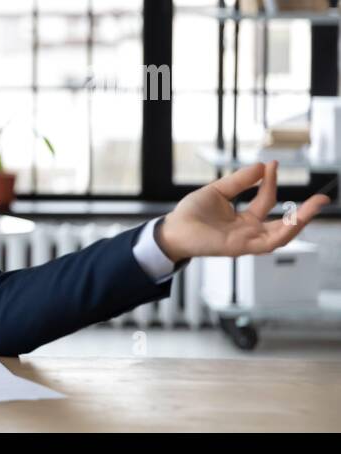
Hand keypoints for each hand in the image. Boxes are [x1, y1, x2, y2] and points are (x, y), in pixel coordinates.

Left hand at [156, 160, 331, 260]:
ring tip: (316, 206)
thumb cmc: (190, 213)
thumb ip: (240, 181)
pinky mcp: (241, 248)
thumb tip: (262, 165)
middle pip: (284, 224)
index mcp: (245, 220)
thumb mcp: (218, 191)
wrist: (172, 229)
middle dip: (305, 212)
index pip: (266, 201)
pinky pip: (268, 243)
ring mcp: (247, 241)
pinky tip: (295, 219)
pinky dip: (283, 232)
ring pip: (282, 235)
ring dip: (301, 222)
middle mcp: (249, 232)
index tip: (272, 164)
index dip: (270, 182)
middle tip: (322, 198)